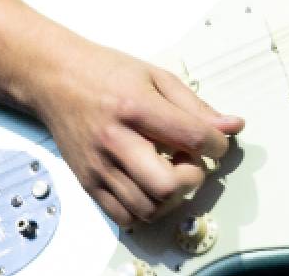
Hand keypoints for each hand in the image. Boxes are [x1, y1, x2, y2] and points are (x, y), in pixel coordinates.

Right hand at [27, 38, 244, 226]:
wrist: (55, 78)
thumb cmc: (106, 72)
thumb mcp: (157, 77)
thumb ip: (196, 106)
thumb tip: (233, 126)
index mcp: (136, 107)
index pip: (191, 137)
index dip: (217, 145)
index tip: (218, 143)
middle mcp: (115, 140)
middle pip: (166, 184)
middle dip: (192, 178)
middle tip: (192, 162)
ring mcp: (98, 165)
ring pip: (147, 206)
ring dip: (172, 196)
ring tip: (172, 173)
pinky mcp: (87, 182)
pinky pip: (124, 215)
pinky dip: (147, 209)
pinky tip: (151, 187)